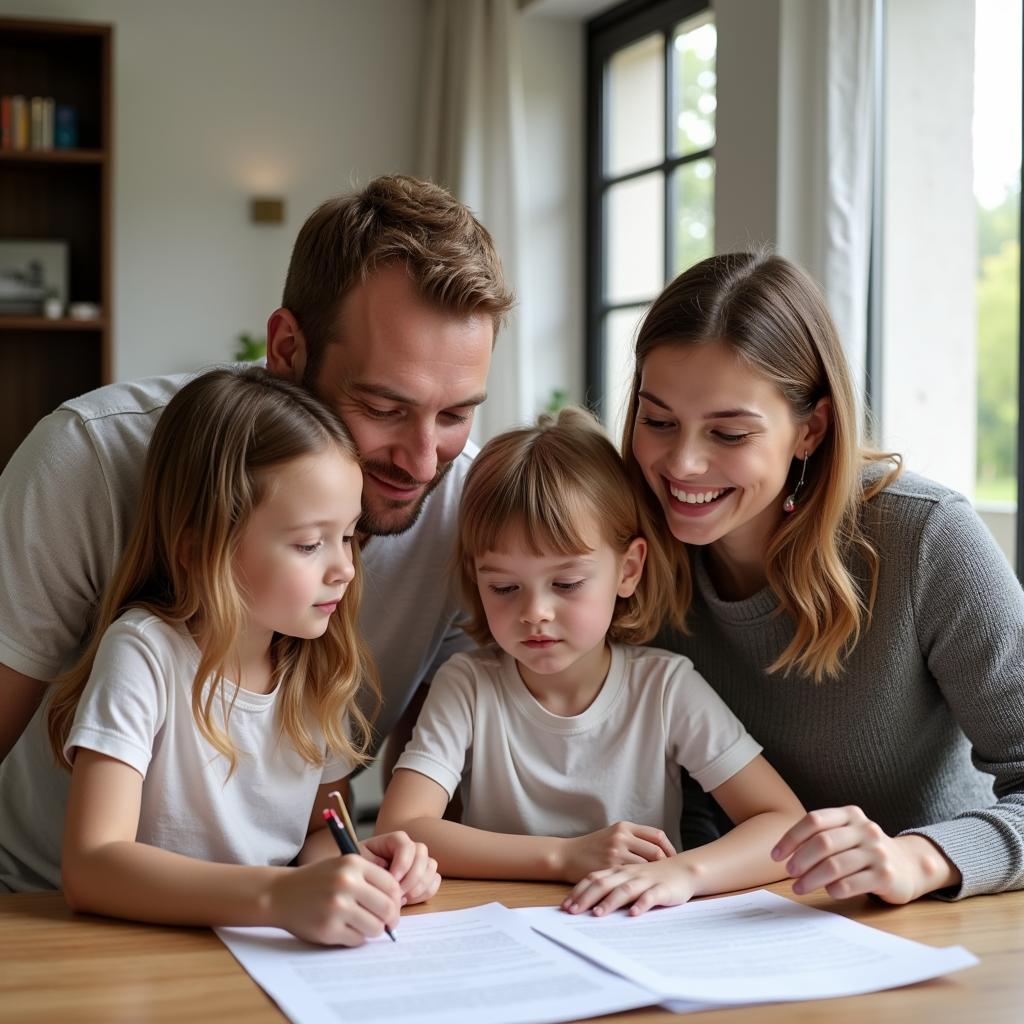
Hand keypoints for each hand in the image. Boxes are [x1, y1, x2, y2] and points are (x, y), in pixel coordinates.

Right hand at [269, 855, 401, 945]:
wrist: (280, 893)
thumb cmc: (318, 880)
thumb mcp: (343, 867)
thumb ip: (370, 880)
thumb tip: (398, 905)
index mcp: (353, 864)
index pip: (391, 885)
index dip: (396, 899)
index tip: (392, 907)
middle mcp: (346, 883)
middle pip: (387, 908)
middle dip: (390, 918)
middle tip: (386, 923)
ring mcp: (337, 907)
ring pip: (375, 927)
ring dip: (373, 930)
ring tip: (363, 925)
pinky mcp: (328, 929)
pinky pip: (357, 940)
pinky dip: (356, 938)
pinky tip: (346, 930)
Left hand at [362, 830, 440, 905]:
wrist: (361, 880)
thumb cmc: (359, 868)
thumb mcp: (358, 862)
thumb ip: (370, 863)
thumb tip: (386, 869)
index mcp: (395, 840)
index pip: (406, 845)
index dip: (402, 863)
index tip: (391, 880)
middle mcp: (410, 848)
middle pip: (422, 857)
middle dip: (411, 879)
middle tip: (397, 895)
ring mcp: (419, 862)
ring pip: (431, 869)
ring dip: (418, 887)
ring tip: (401, 899)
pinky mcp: (424, 877)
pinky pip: (434, 882)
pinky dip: (425, 892)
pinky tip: (408, 900)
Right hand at [559, 821, 675, 882]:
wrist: (566, 855)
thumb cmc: (591, 847)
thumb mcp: (612, 835)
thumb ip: (632, 839)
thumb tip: (657, 850)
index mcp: (625, 827)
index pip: (657, 835)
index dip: (669, 849)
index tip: (673, 859)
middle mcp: (622, 836)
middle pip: (656, 851)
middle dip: (666, 865)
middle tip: (670, 876)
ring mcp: (616, 851)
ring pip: (646, 866)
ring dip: (655, 877)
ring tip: (661, 885)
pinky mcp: (609, 867)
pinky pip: (632, 877)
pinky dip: (641, 884)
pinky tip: (645, 891)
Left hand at [562, 857, 696, 916]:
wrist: (684, 869)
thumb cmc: (653, 875)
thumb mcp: (630, 877)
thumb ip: (612, 885)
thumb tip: (587, 903)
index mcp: (620, 870)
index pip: (594, 878)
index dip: (579, 891)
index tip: (565, 906)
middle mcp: (629, 873)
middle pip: (604, 884)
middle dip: (586, 898)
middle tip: (572, 912)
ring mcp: (645, 880)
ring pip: (625, 889)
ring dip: (610, 902)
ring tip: (597, 914)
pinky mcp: (662, 888)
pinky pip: (650, 896)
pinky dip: (641, 904)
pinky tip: (633, 914)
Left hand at [772, 806, 959, 903]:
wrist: (909, 866)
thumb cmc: (865, 850)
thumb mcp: (847, 834)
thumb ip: (821, 836)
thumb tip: (784, 853)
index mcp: (850, 814)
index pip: (814, 820)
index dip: (791, 837)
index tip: (776, 855)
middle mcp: (865, 829)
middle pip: (823, 842)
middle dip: (800, 859)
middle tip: (788, 872)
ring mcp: (878, 852)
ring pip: (835, 865)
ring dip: (812, 878)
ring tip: (799, 887)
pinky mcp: (886, 876)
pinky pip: (853, 883)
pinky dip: (835, 888)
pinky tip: (828, 892)